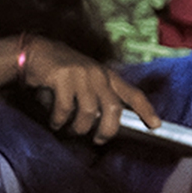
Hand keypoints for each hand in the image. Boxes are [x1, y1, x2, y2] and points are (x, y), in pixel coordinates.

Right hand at [18, 37, 160, 144]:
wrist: (35, 52)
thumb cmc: (63, 72)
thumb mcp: (87, 80)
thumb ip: (99, 97)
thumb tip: (105, 125)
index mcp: (107, 76)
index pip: (133, 94)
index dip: (146, 110)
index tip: (155, 125)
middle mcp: (98, 74)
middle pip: (113, 109)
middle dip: (107, 130)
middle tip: (99, 140)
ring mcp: (81, 74)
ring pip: (88, 112)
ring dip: (79, 128)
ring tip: (70, 130)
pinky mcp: (62, 77)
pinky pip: (64, 108)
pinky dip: (59, 120)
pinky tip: (55, 122)